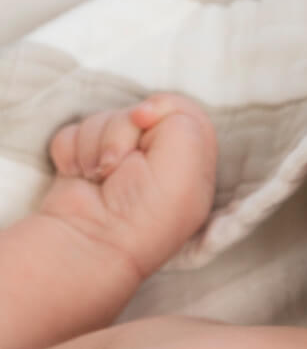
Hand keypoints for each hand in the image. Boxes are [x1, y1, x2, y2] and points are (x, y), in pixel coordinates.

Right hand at [40, 93, 217, 280]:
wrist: (90, 241)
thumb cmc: (146, 210)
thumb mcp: (186, 163)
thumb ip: (182, 120)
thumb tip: (144, 111)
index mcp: (192, 162)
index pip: (183, 110)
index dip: (162, 107)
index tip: (144, 119)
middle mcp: (159, 162)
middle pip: (138, 111)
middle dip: (122, 131)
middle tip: (118, 166)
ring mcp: (120, 163)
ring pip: (102, 120)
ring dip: (94, 146)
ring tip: (98, 178)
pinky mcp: (85, 165)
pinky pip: (73, 133)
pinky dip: (71, 152)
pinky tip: (78, 177)